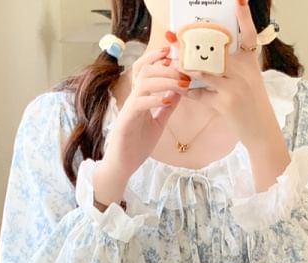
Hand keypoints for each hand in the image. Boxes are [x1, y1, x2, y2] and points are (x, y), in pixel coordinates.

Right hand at [100, 44, 190, 181]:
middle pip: (145, 70)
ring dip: (164, 80)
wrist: (123, 165)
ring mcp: (128, 108)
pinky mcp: (126, 121)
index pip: (144, 69)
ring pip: (143, 83)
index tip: (172, 52)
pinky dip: (154, 99)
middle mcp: (132, 99)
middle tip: (184, 71)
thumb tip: (179, 91)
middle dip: (166, 67)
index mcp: (139, 98)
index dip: (156, 58)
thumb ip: (166, 107)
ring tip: (181, 84)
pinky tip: (167, 100)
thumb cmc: (137, 145)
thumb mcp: (158, 122)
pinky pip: (139, 103)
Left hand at [171, 0, 283, 151]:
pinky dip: (188, 92)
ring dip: (185, 68)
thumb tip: (204, 60)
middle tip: (173, 35)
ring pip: (205, 72)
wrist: (260, 131)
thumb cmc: (251, 105)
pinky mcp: (227, 104)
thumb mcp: (248, 82)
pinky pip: (201, 95)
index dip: (244, 17)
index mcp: (250, 63)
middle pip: (216, 51)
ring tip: (171, 63)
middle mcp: (245, 72)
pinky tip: (176, 88)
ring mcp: (236, 87)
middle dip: (194, 44)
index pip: (249, 35)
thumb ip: (231, 69)